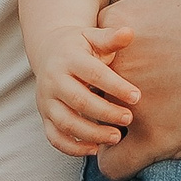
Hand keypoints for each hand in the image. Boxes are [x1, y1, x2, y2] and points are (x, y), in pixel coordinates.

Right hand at [35, 26, 139, 155]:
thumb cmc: (81, 46)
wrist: (50, 52)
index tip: (137, 96)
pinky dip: (72, 148)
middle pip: (78, 101)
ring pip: (65, 122)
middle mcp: (53, 80)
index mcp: (69, 59)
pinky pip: (54, 137)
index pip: (93, 74)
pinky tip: (95, 148)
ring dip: (91, 133)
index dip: (115, 86)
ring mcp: (46, 101)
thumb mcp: (94, 36)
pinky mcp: (44, 117)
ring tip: (116, 137)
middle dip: (105, 112)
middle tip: (129, 119)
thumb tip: (129, 32)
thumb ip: (111, 37)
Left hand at [95, 0, 180, 177]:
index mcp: (123, 23)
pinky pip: (115, 165)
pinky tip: (139, 151)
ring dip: (109, 126)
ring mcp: (136, 105)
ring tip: (135, 123)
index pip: (91, 44)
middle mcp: (121, 65)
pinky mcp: (159, 140)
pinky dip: (120, 161)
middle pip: (91, 85)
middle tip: (140, 88)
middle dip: (106, 88)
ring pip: (97, 125)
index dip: (112, 51)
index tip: (141, 55)